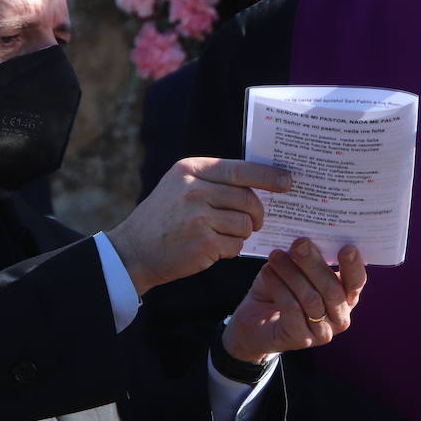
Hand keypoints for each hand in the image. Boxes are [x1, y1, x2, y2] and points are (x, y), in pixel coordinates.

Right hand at [106, 157, 290, 292]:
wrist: (132, 251)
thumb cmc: (164, 218)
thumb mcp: (181, 185)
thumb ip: (215, 180)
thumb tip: (262, 182)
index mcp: (191, 169)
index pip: (240, 169)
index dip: (268, 176)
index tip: (287, 181)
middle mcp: (195, 189)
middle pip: (248, 199)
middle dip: (258, 214)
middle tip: (256, 222)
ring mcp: (198, 216)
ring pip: (245, 223)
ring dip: (241, 233)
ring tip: (223, 235)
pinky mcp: (202, 243)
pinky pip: (236, 245)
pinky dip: (231, 249)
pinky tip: (213, 248)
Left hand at [221, 238, 365, 363]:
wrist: (255, 320)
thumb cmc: (281, 288)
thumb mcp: (296, 269)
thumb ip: (307, 258)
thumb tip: (306, 239)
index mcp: (346, 296)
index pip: (356, 282)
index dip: (353, 266)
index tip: (347, 248)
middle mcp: (340, 316)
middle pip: (332, 289)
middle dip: (315, 264)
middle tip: (300, 244)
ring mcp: (323, 332)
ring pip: (311, 298)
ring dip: (291, 273)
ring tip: (275, 256)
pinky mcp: (302, 339)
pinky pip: (292, 309)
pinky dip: (279, 287)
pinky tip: (268, 272)